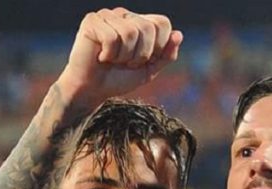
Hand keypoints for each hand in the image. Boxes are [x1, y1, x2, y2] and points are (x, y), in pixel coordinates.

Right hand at [57, 7, 182, 102]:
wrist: (92, 91)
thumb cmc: (118, 79)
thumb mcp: (149, 70)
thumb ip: (166, 55)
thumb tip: (179, 34)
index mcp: (139, 22)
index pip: (162, 23)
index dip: (158, 47)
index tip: (142, 60)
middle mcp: (124, 15)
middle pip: (147, 28)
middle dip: (140, 54)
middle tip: (125, 63)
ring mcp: (107, 16)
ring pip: (130, 33)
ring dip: (123, 56)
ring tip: (112, 60)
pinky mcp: (92, 21)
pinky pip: (111, 37)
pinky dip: (108, 54)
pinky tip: (100, 57)